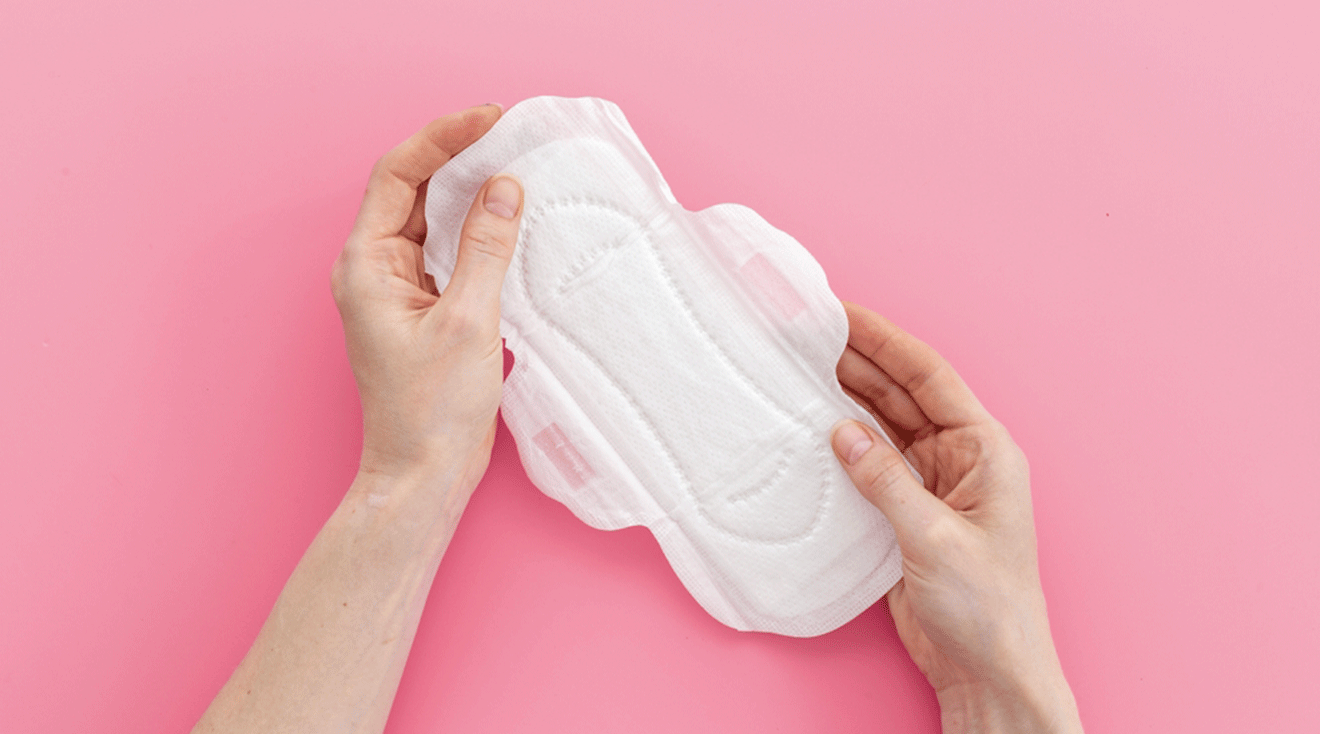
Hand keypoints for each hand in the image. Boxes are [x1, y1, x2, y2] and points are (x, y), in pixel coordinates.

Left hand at [331, 103, 523, 490]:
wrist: (423, 473)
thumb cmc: (431, 410)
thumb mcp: (468, 322)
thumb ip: (486, 249)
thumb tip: (504, 188)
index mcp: (367, 264)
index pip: (397, 174)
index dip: (442, 138)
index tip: (489, 119)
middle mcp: (375, 269)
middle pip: (414, 189)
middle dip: (460, 156)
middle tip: (511, 133)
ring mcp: (398, 288)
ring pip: (433, 218)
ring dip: (471, 191)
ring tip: (517, 166)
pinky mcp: (424, 308)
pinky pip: (449, 251)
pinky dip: (479, 230)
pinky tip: (512, 222)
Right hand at [830, 302, 1081, 732]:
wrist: (988, 672)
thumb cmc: (988, 609)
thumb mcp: (934, 538)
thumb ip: (886, 481)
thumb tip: (841, 431)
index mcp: (985, 450)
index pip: (928, 377)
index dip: (884, 340)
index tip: (841, 313)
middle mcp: (960, 459)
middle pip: (902, 394)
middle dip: (858, 361)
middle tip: (806, 335)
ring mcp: (933, 485)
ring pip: (884, 426)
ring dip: (847, 399)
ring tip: (800, 370)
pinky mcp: (907, 514)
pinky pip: (872, 464)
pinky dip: (843, 445)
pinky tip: (813, 429)